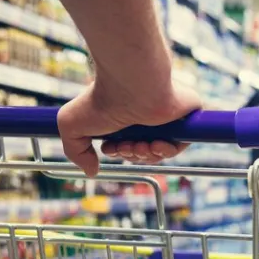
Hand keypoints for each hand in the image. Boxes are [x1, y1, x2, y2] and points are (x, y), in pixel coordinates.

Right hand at [58, 79, 201, 175]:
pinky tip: (155, 144)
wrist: (130, 86)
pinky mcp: (187, 115)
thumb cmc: (100, 100)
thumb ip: (75, 152)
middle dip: (132, 156)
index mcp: (124, 115)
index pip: (126, 144)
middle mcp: (145, 115)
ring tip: (138, 145)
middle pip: (143, 151)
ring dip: (147, 156)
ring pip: (161, 150)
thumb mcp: (71, 127)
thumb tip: (91, 172)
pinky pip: (181, 144)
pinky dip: (168, 151)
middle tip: (125, 147)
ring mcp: (167, 115)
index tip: (110, 149)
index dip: (119, 153)